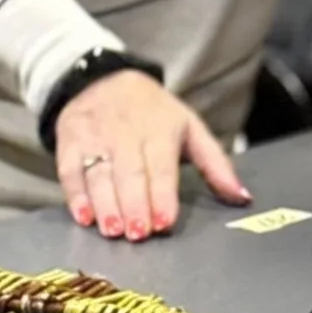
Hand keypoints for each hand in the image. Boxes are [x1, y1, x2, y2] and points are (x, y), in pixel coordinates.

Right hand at [54, 72, 248, 243]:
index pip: (161, 166)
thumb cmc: (153, 113)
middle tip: (137, 234)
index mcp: (160, 129)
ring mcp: (95, 135)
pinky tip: (83, 216)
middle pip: (129, 172)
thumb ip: (216, 164)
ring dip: (105, 204)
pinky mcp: (70, 140)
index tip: (164, 223)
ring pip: (99, 173)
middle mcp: (126, 132)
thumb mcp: (189, 128)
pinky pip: (70, 169)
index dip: (162, 195)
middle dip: (134, 204)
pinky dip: (75, 194)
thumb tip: (242, 197)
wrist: (104, 78)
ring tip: (112, 231)